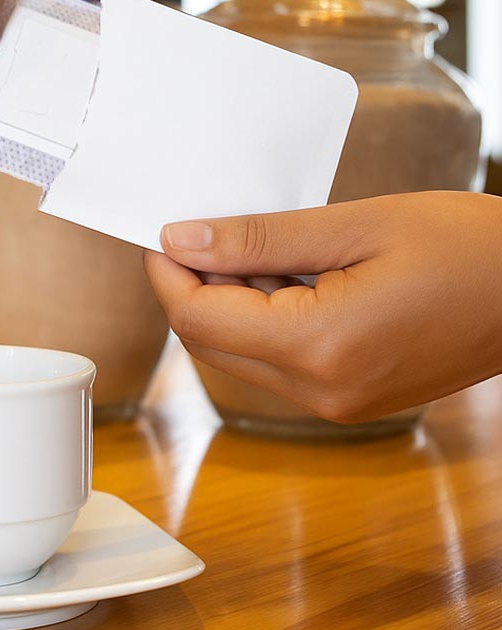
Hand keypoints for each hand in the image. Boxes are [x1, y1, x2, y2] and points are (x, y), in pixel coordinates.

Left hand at [144, 191, 501, 421]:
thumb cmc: (467, 247)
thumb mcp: (354, 225)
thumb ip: (257, 238)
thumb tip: (181, 241)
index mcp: (319, 347)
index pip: (198, 318)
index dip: (166, 273)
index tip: (162, 232)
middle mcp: (320, 391)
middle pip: (209, 342)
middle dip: (192, 287)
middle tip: (204, 232)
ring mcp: (336, 404)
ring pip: (238, 356)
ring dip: (228, 304)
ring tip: (261, 248)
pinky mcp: (349, 400)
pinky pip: (276, 364)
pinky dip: (263, 322)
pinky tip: (289, 278)